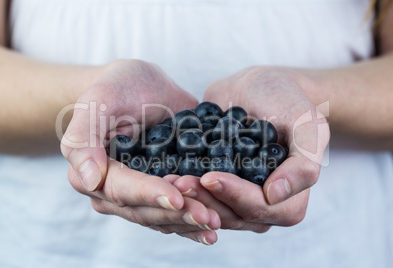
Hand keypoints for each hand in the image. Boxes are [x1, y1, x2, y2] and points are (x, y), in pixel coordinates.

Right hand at [61, 59, 219, 243]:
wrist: (142, 88)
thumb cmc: (118, 88)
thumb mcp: (98, 101)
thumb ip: (84, 137)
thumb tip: (89, 180)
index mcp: (92, 173)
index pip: (121, 190)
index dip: (149, 195)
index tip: (177, 198)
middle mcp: (113, 192)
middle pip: (144, 211)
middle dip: (176, 215)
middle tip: (207, 216)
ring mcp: (139, 194)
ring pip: (162, 218)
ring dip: (188, 222)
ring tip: (214, 221)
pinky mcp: (161, 191)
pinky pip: (174, 213)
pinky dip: (192, 222)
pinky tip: (213, 227)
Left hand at [176, 68, 329, 230]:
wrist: (256, 87)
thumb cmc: (287, 101)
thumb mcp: (308, 125)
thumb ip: (304, 163)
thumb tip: (275, 195)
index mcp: (288, 199)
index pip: (261, 208)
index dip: (235, 197)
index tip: (210, 177)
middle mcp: (261, 204)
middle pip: (232, 215)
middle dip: (205, 200)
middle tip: (180, 181)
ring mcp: (235, 197)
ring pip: (211, 210)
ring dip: (190, 199)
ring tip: (169, 180)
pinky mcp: (214, 185)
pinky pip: (198, 195)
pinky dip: (182, 189)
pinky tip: (165, 175)